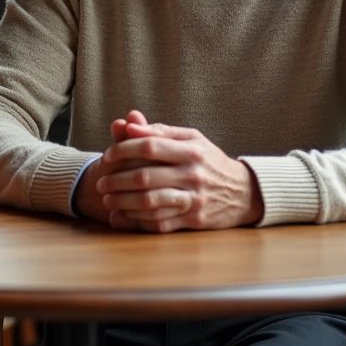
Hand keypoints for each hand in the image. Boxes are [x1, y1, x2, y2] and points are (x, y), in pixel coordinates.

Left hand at [98, 111, 262, 232]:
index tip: (107, 156)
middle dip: (116, 181)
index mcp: (191, 150)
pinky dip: (137, 221)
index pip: (149, 146)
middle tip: (100, 183)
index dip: (122, 150)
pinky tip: (122, 218)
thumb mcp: (190, 139)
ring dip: (123, 203)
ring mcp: (194, 199)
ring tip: (107, 201)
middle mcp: (193, 174)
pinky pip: (160, 222)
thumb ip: (158, 131)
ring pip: (150, 202)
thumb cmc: (209, 161)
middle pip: (145, 177)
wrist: (245, 193)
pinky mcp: (195, 220)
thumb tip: (128, 123)